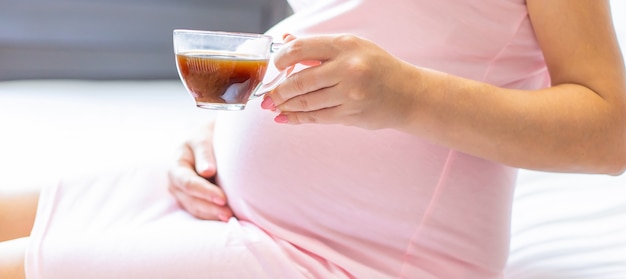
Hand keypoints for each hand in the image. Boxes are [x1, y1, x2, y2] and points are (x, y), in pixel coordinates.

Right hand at [167, 121, 232, 220]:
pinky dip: (212, 216)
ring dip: (211, 216)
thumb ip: (204, 154)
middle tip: (229, 214)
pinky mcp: (192, 201)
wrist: (204, 143)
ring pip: (195, 209)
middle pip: (191, 200)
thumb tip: (207, 172)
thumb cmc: (204, 138)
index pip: (188, 183)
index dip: (205, 192)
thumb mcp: (202, 139)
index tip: (222, 198)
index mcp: (176, 167)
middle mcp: (176, 184)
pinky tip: (226, 219)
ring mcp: (182, 194)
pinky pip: (200, 212)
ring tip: (230, 218)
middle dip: (210, 208)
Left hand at [261, 34, 418, 129]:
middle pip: (300, 81)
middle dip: (278, 91)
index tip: (275, 66)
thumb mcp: (352, 48)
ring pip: (306, 102)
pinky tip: (285, 118)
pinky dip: (297, 118)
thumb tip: (285, 42)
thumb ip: (318, 47)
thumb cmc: (377, 68)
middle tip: (266, 97)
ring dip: (284, 106)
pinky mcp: (350, 115)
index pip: (301, 49)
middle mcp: (348, 68)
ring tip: (273, 107)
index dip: (281, 59)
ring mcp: (349, 94)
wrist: (407, 94)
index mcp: (345, 46)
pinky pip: (316, 118)